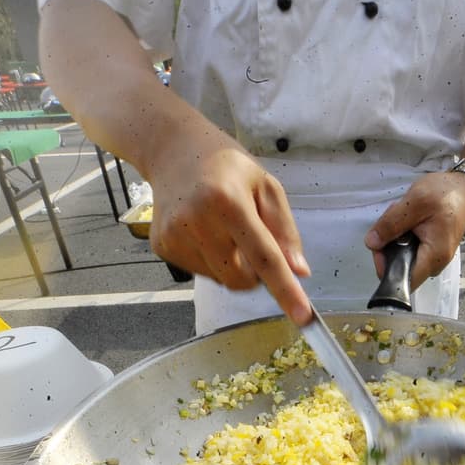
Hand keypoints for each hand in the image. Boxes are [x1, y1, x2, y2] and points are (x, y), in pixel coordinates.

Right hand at [148, 129, 312, 324]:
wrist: (172, 149)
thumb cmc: (225, 166)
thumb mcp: (266, 186)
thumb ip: (284, 231)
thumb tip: (299, 271)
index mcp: (228, 201)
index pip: (263, 257)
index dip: (285, 288)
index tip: (302, 315)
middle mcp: (196, 222)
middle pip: (241, 279)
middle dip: (256, 274)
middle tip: (254, 242)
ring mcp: (175, 236)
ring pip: (221, 280)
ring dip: (233, 265)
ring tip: (224, 228)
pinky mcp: (162, 247)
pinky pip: (201, 273)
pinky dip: (212, 261)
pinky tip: (205, 232)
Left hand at [363, 170, 464, 288]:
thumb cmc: (446, 194)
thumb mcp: (415, 203)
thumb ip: (391, 224)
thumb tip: (372, 243)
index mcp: (434, 257)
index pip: (403, 280)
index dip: (385, 267)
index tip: (379, 247)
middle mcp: (434, 264)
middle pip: (399, 268)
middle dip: (388, 246)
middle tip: (393, 221)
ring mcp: (432, 258)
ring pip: (401, 257)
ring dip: (394, 237)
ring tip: (404, 216)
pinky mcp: (430, 251)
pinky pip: (408, 249)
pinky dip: (403, 235)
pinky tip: (408, 219)